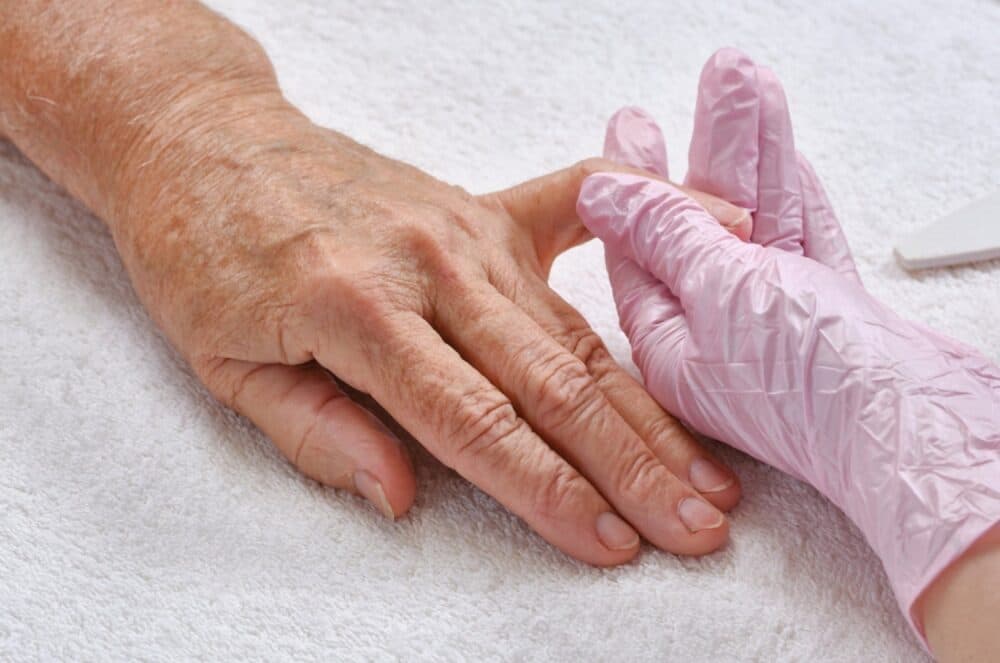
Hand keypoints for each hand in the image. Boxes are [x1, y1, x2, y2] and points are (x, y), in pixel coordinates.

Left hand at [107, 84, 757, 563]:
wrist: (203, 141)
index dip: (545, 490)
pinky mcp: (481, 206)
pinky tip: (725, 228)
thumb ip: (317, 432)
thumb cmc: (201, 252)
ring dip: (648, 406)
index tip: (607, 542)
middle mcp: (427, 263)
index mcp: (353, 309)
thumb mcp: (223, 362)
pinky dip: (656, 214)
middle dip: (629, 465)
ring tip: (708, 467)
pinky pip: (580, 205)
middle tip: (696, 525)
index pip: (470, 421)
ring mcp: (464, 227)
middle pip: (548, 382)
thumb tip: (404, 495)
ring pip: (574, 329)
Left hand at [582, 48, 999, 636]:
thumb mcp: (721, 292)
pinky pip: (805, 244)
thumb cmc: (811, 388)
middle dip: (704, 150)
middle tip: (697, 92)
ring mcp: (778, 326)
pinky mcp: (831, 319)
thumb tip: (604, 198)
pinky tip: (786, 164)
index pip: (641, 250)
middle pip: (702, 226)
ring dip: (753, 155)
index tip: (631, 129)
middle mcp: (718, 336)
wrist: (916, 432)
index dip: (636, 184)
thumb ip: (668, 237)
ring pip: (761, 224)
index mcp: (671, 342)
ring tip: (746, 89)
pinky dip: (796, 201)